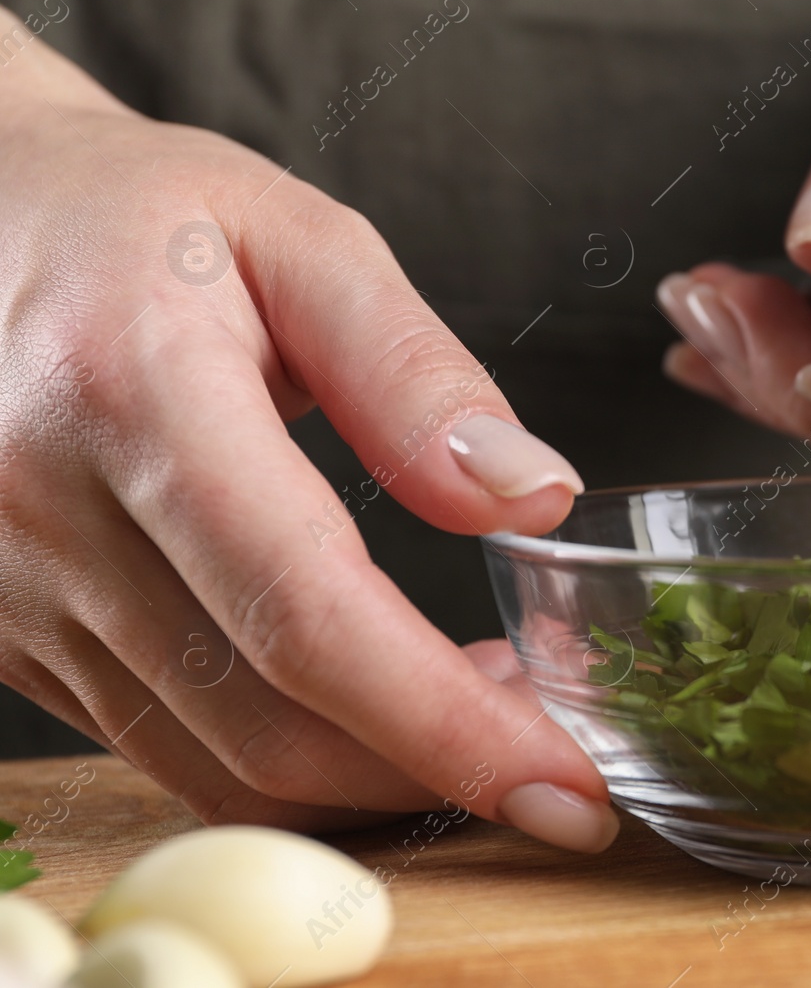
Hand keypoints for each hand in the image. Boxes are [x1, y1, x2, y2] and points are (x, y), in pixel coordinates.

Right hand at [0, 11, 617, 851]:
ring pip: (212, 762)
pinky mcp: (1, 633)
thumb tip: (531, 498)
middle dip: (432, 773)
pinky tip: (374, 706)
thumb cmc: (144, 217)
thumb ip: (416, 371)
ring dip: (371, 774)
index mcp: (131, 394)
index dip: (445, 722)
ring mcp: (3, 592)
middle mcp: (42, 516)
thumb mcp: (301, 240)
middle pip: (263, 722)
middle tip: (557, 763)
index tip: (565, 782)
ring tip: (485, 716)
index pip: (306, 614)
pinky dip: (288, 758)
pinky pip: (160, 744)